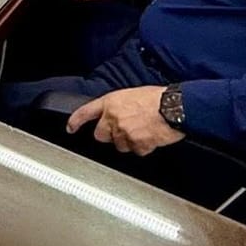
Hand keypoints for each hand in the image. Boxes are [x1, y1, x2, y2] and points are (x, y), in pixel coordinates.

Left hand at [67, 86, 185, 154]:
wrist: (174, 107)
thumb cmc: (158, 98)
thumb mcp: (132, 94)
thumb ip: (119, 106)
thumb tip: (117, 114)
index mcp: (111, 102)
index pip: (85, 112)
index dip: (75, 121)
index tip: (70, 128)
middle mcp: (113, 118)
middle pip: (100, 136)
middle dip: (109, 135)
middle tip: (124, 130)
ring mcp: (124, 133)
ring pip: (119, 145)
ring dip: (128, 142)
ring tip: (143, 130)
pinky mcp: (137, 144)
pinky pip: (136, 151)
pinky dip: (143, 147)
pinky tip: (151, 137)